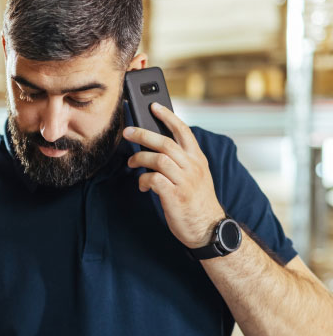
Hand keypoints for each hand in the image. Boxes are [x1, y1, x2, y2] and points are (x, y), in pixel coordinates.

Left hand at [123, 103, 225, 248]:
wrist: (208, 229)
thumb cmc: (197, 202)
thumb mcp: (195, 177)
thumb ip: (181, 162)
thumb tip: (156, 149)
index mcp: (198, 159)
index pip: (183, 131)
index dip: (168, 116)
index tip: (154, 106)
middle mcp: (192, 167)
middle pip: (165, 142)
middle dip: (142, 134)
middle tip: (127, 132)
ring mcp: (184, 181)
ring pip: (157, 159)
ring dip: (140, 158)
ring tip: (132, 163)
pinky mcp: (175, 195)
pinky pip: (153, 179)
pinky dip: (143, 180)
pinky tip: (142, 185)